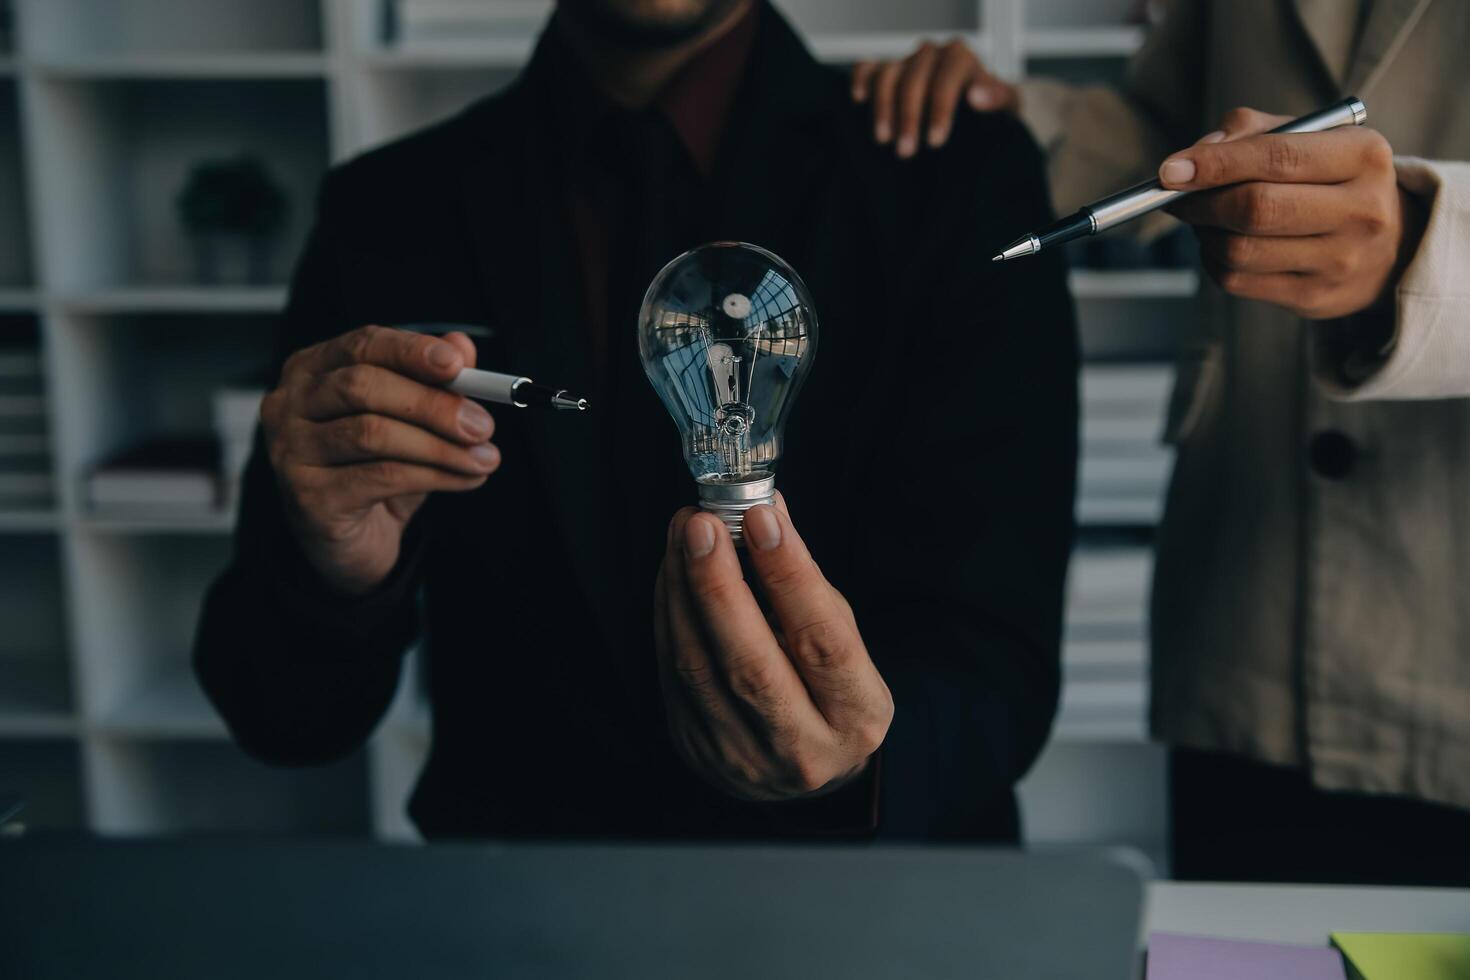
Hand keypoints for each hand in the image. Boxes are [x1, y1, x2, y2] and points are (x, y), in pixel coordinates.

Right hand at [260, 326, 499, 595]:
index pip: (362, 345)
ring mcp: (291, 450)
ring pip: (373, 433)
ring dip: (440, 446)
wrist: (352, 540)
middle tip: (482, 424)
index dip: (411, 351)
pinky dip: (434, 476)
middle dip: (432, 404)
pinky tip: (465, 479)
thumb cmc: (375, 469)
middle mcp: (289, 403)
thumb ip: (434, 380)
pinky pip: (380, 477)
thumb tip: (462, 346)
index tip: (458, 365)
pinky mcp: (308, 496)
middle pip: (363, 386)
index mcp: (312, 369)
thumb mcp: (411, 420)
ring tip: (484, 458)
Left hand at [653, 498, 892, 801]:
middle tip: (703, 524)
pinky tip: (673, 571)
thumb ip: (805, 580)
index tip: (762, 518)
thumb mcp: (842, 637)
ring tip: (684, 533)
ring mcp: (742, 758)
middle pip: (749, 663)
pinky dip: (668, 614)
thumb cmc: (827, 688)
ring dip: (683, 590)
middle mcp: (802, 748)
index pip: (822, 641)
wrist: (802, 769)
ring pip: (699, 668)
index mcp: (856, 717)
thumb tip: (767, 509)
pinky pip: (671, 674)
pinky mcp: (696, 750)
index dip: (789, 576)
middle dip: (719, 585)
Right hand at [851, 39, 1015, 157]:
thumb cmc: (991, 112)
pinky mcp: (885, 71)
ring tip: (883, 140)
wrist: (977, 115)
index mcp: (960, 58)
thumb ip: (998, 98)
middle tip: (906, 151)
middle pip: (913, 79)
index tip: (936, 141)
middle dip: (909, 117)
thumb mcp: (1007, 106)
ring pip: (887, 75)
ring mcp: (906, 62)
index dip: (940, 109)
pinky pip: (866, 68)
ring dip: (883, 108)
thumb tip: (976, 97)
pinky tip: (859, 99)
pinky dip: (860, 80)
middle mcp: (931, 55)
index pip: (947, 76)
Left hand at [1160, 107, 1425, 319]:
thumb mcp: (1311, 138)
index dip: (1214, 164)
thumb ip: (1252, 132)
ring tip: (1205, 219)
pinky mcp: (1315, 296)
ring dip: (1204, 233)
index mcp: (1362, 156)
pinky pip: (1237, 281)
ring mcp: (1340, 259)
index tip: (1169, 172)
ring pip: (1239, 250)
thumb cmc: (1333, 180)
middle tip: (1176, 195)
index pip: (1276, 157)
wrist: (1389, 245)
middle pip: (1255, 208)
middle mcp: (1360, 209)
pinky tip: (1220, 245)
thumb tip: (1192, 157)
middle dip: (1201, 202)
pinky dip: (1212, 261)